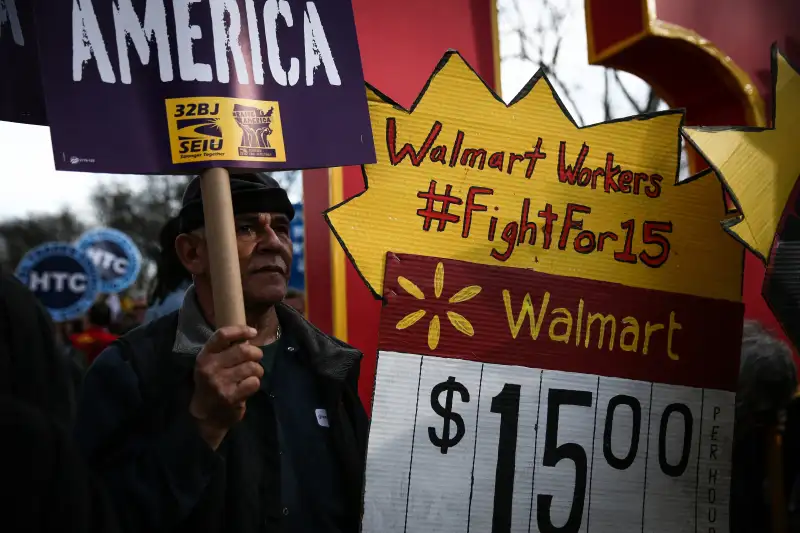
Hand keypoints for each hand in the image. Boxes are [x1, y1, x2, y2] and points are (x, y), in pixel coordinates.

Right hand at [189, 326, 262, 448]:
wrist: (207, 415)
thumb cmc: (212, 384)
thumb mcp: (211, 364)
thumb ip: (225, 350)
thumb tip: (249, 334)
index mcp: (204, 356)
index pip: (222, 335)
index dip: (241, 331)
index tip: (253, 332)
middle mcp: (210, 368)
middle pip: (244, 350)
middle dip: (256, 353)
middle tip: (256, 359)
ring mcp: (219, 383)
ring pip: (252, 366)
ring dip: (257, 370)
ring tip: (252, 374)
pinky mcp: (230, 397)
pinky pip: (254, 382)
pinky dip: (255, 383)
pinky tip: (248, 386)